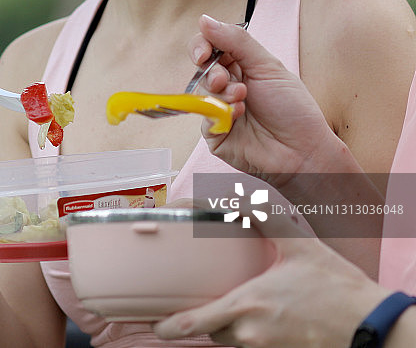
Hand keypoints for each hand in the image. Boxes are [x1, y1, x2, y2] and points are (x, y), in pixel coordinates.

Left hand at [154, 211, 389, 347]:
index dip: (168, 327)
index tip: (156, 323)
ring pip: (230, 340)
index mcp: (247, 305)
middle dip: (203, 318)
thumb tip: (242, 196)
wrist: (371, 326)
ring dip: (227, 324)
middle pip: (209, 331)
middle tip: (198, 300)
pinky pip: (252, 345)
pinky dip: (248, 331)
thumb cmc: (336, 288)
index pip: (192, 325)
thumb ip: (266, 217)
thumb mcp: (300, 244)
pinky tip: (262, 313)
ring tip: (235, 302)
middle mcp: (250, 333)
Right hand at [188, 15, 356, 189]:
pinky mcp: (215, 133)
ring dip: (220, 93)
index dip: (202, 46)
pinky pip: (203, 118)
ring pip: (200, 93)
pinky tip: (238, 115)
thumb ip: (236, 41)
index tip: (204, 51)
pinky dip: (219, 113)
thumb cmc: (293, 109)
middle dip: (211, 72)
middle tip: (225, 79)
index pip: (210, 48)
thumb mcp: (267, 67)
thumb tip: (205, 20)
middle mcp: (228, 86)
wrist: (303, 149)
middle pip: (201, 69)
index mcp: (241, 67)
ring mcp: (219, 110)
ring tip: (242, 99)